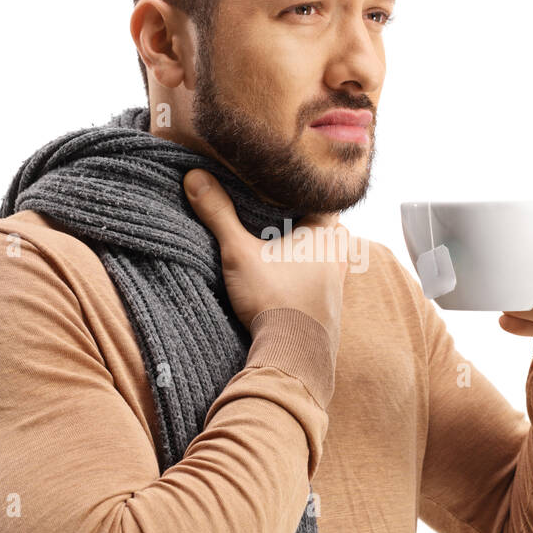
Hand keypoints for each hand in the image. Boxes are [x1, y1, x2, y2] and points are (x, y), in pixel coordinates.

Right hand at [183, 169, 349, 345]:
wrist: (294, 356)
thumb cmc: (273, 299)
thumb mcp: (239, 253)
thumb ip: (218, 214)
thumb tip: (194, 176)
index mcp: (324, 234)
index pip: (324, 198)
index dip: (304, 190)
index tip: (284, 187)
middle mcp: (338, 255)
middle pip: (330, 225)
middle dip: (310, 219)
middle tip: (285, 214)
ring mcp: (339, 283)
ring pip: (331, 254)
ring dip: (314, 249)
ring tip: (288, 246)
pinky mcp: (333, 307)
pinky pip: (327, 280)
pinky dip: (314, 275)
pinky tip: (294, 279)